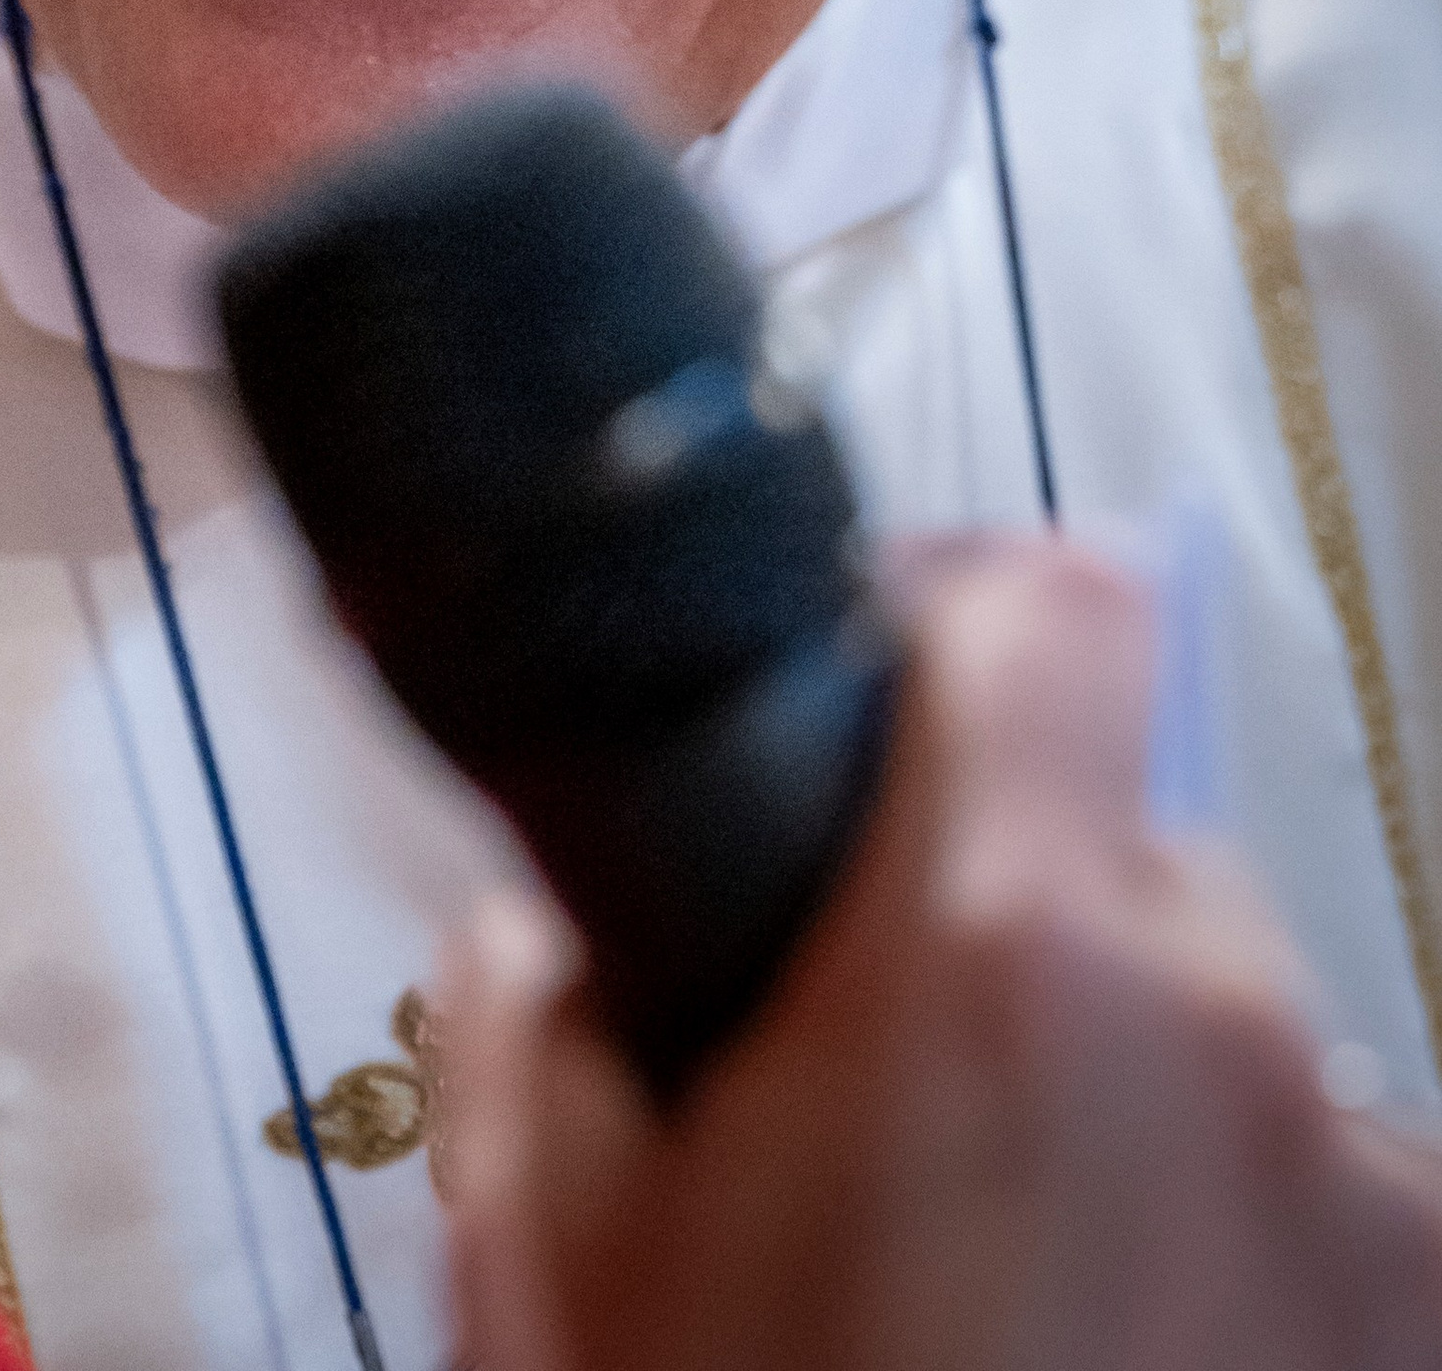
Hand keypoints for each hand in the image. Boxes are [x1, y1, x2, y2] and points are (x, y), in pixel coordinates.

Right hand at [445, 539, 1441, 1370]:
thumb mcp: (560, 1264)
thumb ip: (547, 1015)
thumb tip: (574, 918)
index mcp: (1008, 949)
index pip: (1050, 604)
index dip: (949, 624)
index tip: (874, 718)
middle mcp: (1239, 1030)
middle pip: (1126, 861)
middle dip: (1013, 938)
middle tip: (890, 1115)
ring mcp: (1381, 1204)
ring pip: (1234, 1052)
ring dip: (1133, 1113)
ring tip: (1016, 1303)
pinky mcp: (1438, 1336)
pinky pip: (1324, 1212)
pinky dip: (1235, 1256)